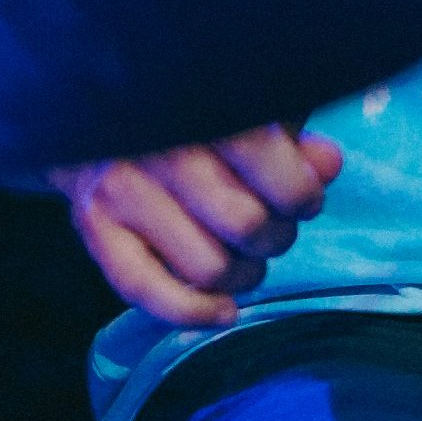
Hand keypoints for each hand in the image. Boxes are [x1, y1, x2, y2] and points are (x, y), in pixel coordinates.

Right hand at [52, 124, 344, 325]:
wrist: (104, 109)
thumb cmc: (200, 110)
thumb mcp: (255, 108)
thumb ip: (296, 139)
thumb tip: (328, 164)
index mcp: (210, 108)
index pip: (276, 175)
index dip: (304, 198)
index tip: (305, 199)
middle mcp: (161, 147)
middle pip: (245, 225)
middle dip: (276, 237)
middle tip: (276, 228)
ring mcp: (122, 186)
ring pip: (205, 267)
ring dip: (243, 276)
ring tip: (248, 257)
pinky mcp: (93, 223)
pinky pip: (142, 288)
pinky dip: (191, 312)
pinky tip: (223, 312)